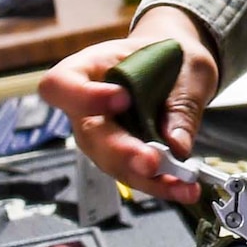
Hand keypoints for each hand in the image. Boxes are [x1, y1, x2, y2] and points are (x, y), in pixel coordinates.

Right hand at [38, 5, 217, 204]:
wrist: (175, 66)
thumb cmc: (168, 57)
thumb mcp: (184, 67)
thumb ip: (180, 103)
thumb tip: (176, 145)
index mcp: (87, 69)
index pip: (61, 85)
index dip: (84, 97)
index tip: (121, 99)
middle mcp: (86, 109)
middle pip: (90, 136)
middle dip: (122, 152)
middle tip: (151, 161)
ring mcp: (102, 137)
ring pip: (112, 163)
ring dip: (146, 177)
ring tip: (181, 183)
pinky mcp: (122, 158)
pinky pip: (134, 176)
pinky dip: (161, 184)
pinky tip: (185, 189)